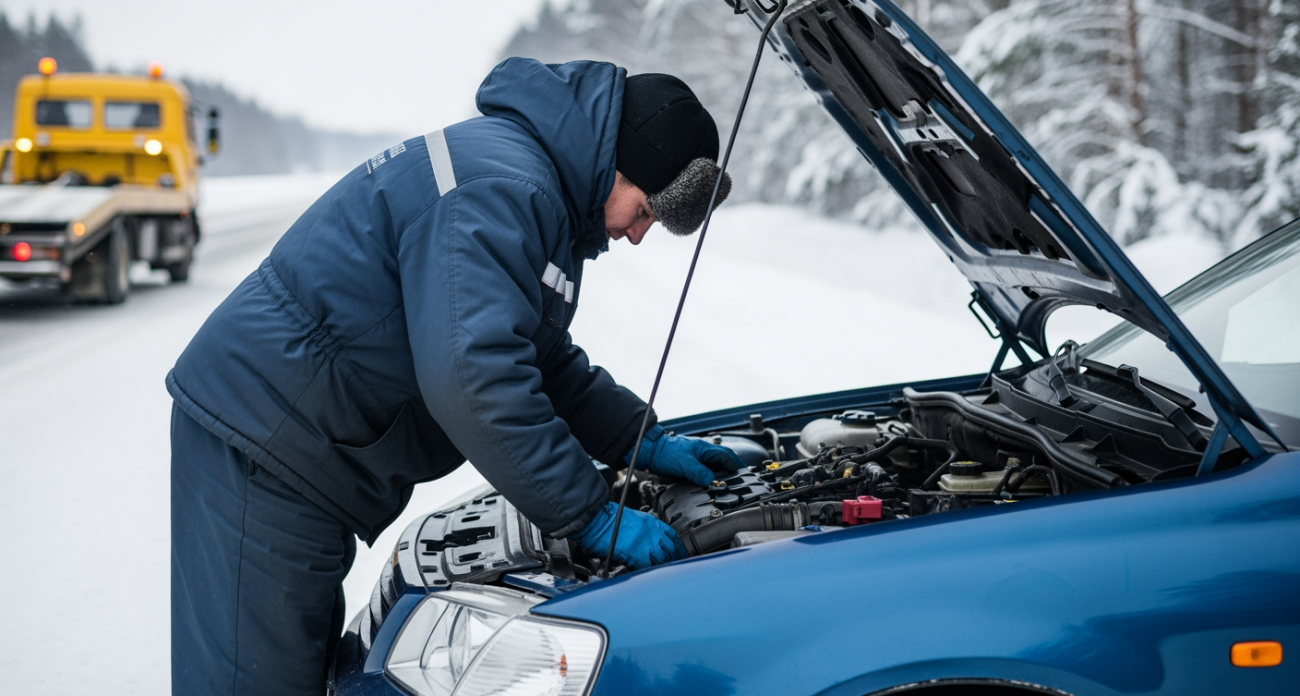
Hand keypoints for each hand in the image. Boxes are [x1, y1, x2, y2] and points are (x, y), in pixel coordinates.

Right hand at [570, 502, 686, 568]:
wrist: (598, 520)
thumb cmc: (610, 519)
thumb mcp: (634, 519)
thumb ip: (645, 531)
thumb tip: (649, 542)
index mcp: (652, 523)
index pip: (673, 536)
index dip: (678, 547)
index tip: (679, 553)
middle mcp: (653, 533)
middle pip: (671, 550)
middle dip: (674, 559)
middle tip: (674, 566)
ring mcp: (646, 544)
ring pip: (662, 560)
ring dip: (662, 566)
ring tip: (661, 573)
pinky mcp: (637, 555)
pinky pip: (648, 567)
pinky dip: (648, 571)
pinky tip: (647, 573)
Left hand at [626, 424, 745, 487]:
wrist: (649, 452)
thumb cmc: (665, 452)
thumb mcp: (685, 464)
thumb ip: (700, 473)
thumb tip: (714, 482)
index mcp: (706, 449)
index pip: (727, 458)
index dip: (736, 468)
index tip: (742, 478)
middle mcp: (703, 453)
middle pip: (724, 460)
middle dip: (734, 469)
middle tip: (742, 480)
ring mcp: (697, 459)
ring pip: (715, 466)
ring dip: (723, 474)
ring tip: (730, 484)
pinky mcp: (690, 466)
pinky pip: (705, 471)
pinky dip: (712, 477)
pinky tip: (712, 483)